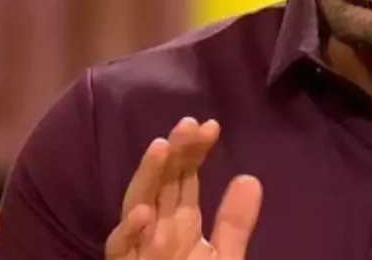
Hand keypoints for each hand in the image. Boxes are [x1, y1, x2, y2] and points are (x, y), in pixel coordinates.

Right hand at [105, 117, 263, 259]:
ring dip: (147, 178)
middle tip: (189, 124)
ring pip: (136, 207)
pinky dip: (129, 232)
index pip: (184, 177)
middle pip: (162, 183)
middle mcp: (156, 230)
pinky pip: (121, 251)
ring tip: (162, 147)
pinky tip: (144, 213)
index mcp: (178, 223)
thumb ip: (234, 223)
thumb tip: (250, 177)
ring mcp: (138, 251)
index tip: (211, 125)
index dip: (194, 151)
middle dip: (173, 153)